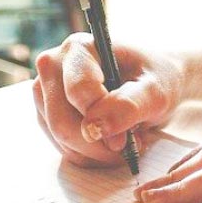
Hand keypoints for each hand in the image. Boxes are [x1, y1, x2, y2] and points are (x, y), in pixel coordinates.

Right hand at [32, 33, 184, 166]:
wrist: (151, 84)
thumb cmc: (155, 80)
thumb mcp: (156, 91)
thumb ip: (129, 105)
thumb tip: (95, 128)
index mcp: (79, 48)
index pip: (78, 92)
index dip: (103, 120)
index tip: (128, 137)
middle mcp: (53, 65)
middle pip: (62, 122)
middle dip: (98, 144)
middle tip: (129, 144)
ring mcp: (45, 91)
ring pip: (61, 139)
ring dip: (96, 151)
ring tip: (124, 140)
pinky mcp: (47, 114)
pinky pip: (62, 147)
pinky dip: (90, 155)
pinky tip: (109, 143)